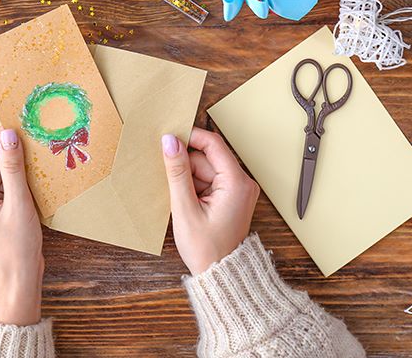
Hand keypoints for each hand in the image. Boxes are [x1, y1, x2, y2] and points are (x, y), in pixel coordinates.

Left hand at [0, 129, 43, 325]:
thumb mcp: (18, 204)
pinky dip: (21, 182)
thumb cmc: (14, 250)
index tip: (21, 120)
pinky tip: (38, 176)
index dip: (2, 137)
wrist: (18, 282)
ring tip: (42, 155)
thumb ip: (13, 168)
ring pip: (2, 174)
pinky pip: (7, 187)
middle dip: (14, 152)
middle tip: (38, 136)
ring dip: (20, 167)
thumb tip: (9, 136)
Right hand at [161, 127, 259, 275]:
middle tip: (169, 180)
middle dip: (185, 165)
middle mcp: (242, 183)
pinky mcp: (230, 197)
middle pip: (207, 158)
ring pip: (205, 169)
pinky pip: (208, 181)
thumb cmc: (207, 250)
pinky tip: (185, 202)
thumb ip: (177, 172)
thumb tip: (170, 142)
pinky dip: (193, 187)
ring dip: (188, 178)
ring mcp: (237, 190)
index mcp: (237, 183)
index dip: (190, 137)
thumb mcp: (185, 208)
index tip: (169, 137)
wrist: (220, 275)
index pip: (213, 144)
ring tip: (181, 201)